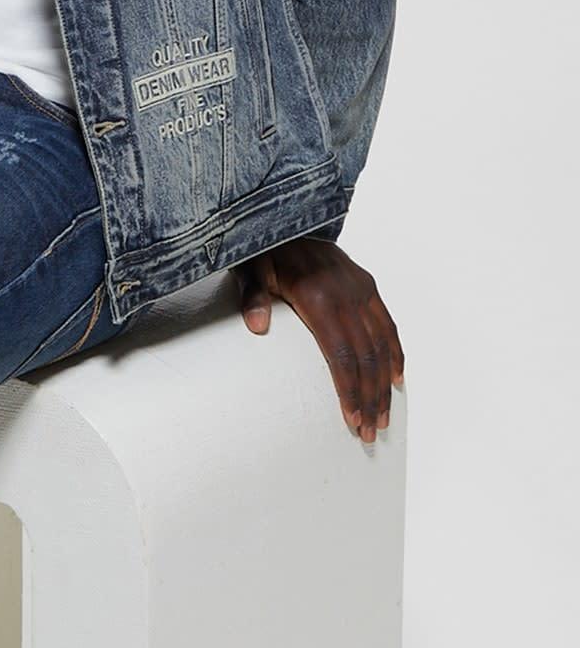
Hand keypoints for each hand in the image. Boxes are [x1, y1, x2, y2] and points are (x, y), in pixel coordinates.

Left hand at [238, 237, 403, 442]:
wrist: (286, 216)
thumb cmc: (264, 251)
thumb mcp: (251, 270)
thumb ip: (254, 298)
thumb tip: (256, 327)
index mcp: (318, 298)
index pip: (341, 355)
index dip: (349, 390)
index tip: (353, 419)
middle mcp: (347, 295)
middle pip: (366, 357)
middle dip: (370, 397)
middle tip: (371, 431)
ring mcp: (361, 290)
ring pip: (381, 344)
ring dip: (384, 384)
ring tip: (384, 416)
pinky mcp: (366, 285)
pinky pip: (387, 324)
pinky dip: (395, 352)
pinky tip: (396, 377)